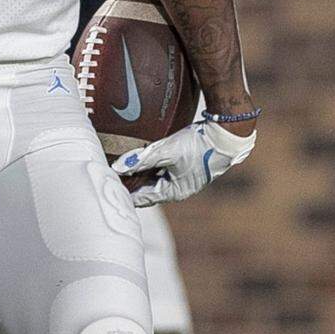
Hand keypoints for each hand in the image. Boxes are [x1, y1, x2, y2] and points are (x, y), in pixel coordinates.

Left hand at [112, 120, 255, 206]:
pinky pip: (163, 171)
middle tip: (109, 178)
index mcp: (174, 192)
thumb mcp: (166, 151)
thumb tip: (117, 168)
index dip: (124, 193)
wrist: (227, 135)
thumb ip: (141, 159)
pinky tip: (141, 159)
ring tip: (121, 170)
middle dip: (129, 185)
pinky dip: (150, 168)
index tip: (107, 187)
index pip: (141, 198)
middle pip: (147, 190)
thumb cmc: (198, 144)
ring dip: (139, 176)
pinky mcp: (187, 167)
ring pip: (155, 180)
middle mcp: (178, 188)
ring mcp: (184, 178)